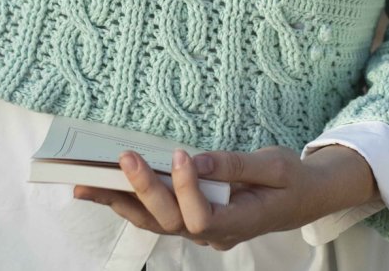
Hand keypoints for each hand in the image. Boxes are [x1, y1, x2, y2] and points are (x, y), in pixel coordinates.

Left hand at [73, 144, 374, 250]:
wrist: (303, 196)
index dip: (188, 189)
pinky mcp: (191, 217)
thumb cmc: (290, 179)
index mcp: (239, 223)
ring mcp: (200, 229)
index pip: (204, 217)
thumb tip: (194, 159)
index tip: (181, 153)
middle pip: (170, 221)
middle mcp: (214, 233)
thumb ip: (233, 164)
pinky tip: (104, 188)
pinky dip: (128, 201)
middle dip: (143, 189)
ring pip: (154, 223)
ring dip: (120, 201)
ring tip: (85, 183)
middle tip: (123, 157)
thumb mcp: (272, 166)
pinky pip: (155, 216)